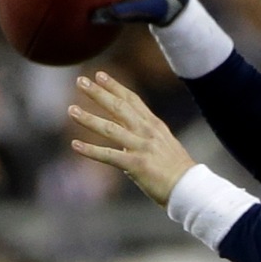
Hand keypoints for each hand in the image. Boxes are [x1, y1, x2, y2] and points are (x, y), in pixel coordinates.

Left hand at [68, 70, 195, 205]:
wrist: (189, 186)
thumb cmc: (175, 168)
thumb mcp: (163, 143)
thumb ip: (144, 135)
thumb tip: (124, 136)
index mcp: (154, 125)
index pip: (132, 100)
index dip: (115, 86)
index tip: (100, 75)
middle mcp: (147, 132)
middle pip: (119, 107)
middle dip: (98, 93)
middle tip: (80, 81)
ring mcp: (142, 147)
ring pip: (110, 128)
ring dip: (89, 118)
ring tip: (71, 110)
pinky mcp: (136, 164)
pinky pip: (109, 155)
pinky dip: (91, 150)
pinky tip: (75, 145)